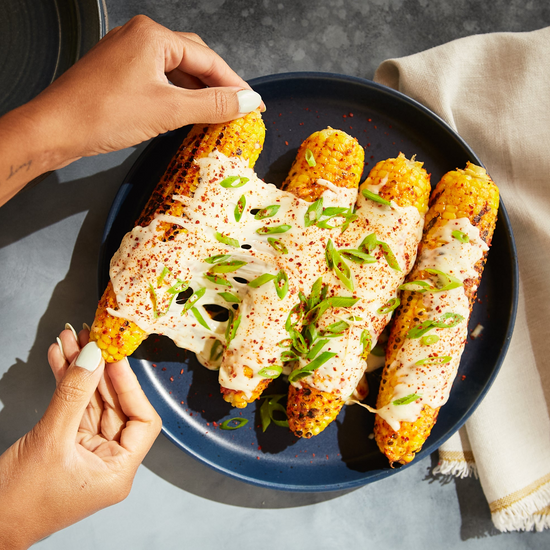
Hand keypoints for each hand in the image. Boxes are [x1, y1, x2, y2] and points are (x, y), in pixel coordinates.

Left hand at [0, 15, 262, 204]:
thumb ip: (212, 104)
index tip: (254, 102)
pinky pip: (157, 79)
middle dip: (217, 85)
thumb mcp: (168, 110)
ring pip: (174, 70)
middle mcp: (139, 37)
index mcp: (153, 36)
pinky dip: (176, 95)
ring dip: (197, 92)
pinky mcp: (117, 72)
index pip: (208, 59)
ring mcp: (126, 54)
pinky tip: (186, 112)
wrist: (55, 129)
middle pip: (193, 60)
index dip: (235, 83)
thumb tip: (247, 101)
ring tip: (217, 114)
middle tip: (238, 108)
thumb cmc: (103, 114)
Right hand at [0, 326, 161, 547]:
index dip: (131, 387)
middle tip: (90, 339)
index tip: (115, 360)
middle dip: (100, 370)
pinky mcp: (67, 443)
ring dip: (81, 370)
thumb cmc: (19, 502)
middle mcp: (109, 460)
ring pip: (92, 401)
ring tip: (70, 341)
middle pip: (116, 404)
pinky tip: (60, 358)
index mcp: (118, 470)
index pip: (143, 420)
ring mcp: (88, 450)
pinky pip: (73, 406)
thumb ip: (74, 395)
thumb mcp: (50, 441)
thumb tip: (94, 357)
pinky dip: (66, 383)